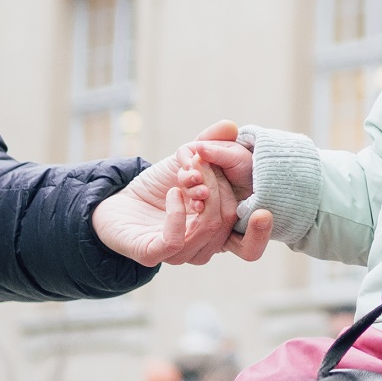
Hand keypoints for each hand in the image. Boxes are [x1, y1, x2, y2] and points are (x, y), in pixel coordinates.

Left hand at [93, 122, 269, 265]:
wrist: (117, 201)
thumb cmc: (158, 185)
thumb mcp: (188, 160)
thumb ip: (211, 144)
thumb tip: (231, 126)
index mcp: (218, 233)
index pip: (248, 248)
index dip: (259, 235)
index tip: (264, 212)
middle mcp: (201, 248)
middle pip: (227, 224)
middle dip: (219, 188)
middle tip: (202, 165)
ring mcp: (177, 253)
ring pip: (206, 230)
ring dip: (201, 193)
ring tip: (186, 174)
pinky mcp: (151, 253)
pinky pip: (175, 240)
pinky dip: (178, 213)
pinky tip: (174, 193)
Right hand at [188, 137, 253, 199]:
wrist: (259, 188)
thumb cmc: (248, 167)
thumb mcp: (234, 156)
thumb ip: (216, 152)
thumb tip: (199, 147)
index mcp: (203, 151)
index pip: (184, 152)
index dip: (186, 160)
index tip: (193, 165)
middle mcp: (198, 167)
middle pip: (183, 171)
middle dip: (188, 176)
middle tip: (197, 178)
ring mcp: (197, 184)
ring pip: (186, 187)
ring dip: (192, 190)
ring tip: (204, 193)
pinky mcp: (200, 200)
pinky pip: (193, 201)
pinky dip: (196, 203)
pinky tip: (201, 206)